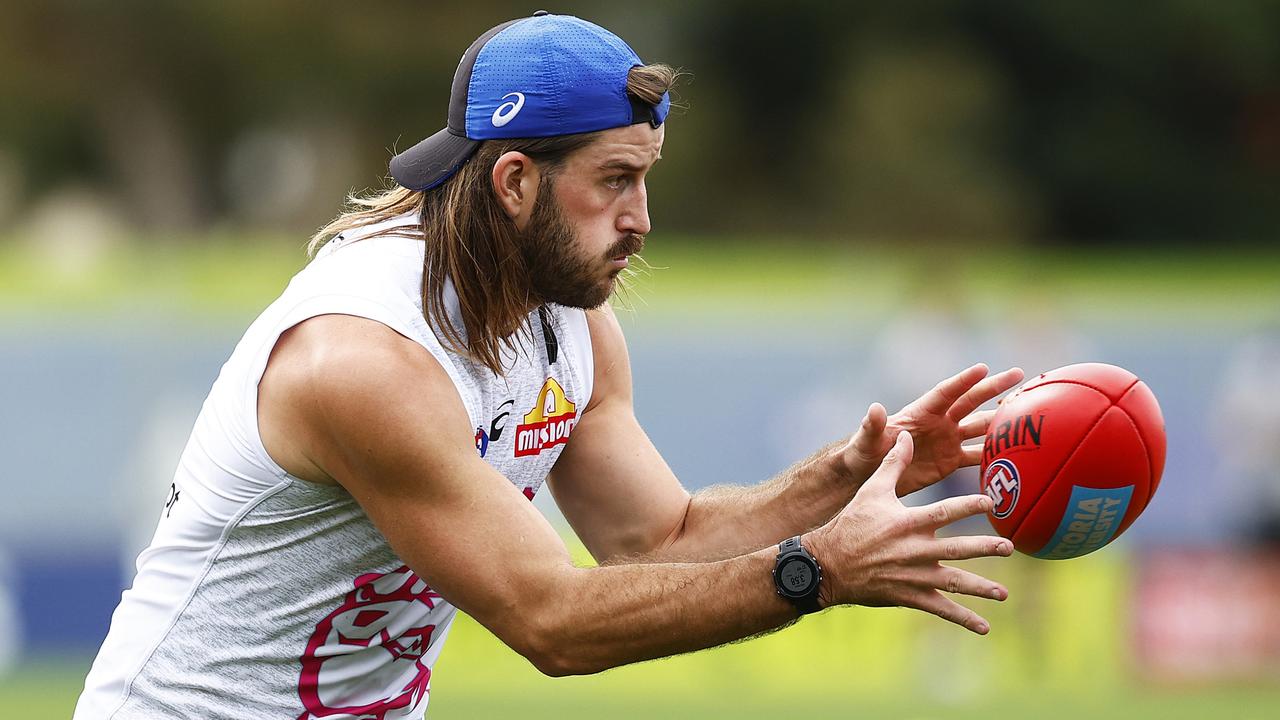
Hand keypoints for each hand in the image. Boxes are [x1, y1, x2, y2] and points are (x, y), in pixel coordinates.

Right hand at [810, 432, 1012, 633]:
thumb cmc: (851, 523)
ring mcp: (914, 576)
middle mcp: (915, 550)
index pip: (945, 512)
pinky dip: (963, 618)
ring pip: (953, 582)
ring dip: (981, 588)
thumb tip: (907, 435)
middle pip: (957, 549)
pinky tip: (985, 627)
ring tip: (1003, 594)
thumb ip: (894, 464)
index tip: (992, 502)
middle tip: (1009, 546)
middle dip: (984, 548)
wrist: (829, 564)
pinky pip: (941, 609)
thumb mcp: (871, 490)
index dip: (969, 506)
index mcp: (908, 523)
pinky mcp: (910, 596)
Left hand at [840, 363, 1023, 495]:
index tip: (983, 367)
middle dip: (994, 388)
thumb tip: (874, 408)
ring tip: (1029, 415)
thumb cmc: (863, 453)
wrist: (868, 476)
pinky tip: (1017, 457)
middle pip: (971, 402)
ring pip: (980, 428)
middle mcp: (939, 423)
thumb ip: (872, 426)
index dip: (963, 381)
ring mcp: (947, 441)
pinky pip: (977, 458)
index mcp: (920, 413)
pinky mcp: (950, 462)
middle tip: (1020, 375)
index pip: (946, 393)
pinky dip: (995, 457)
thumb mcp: (866, 441)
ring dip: (1002, 422)